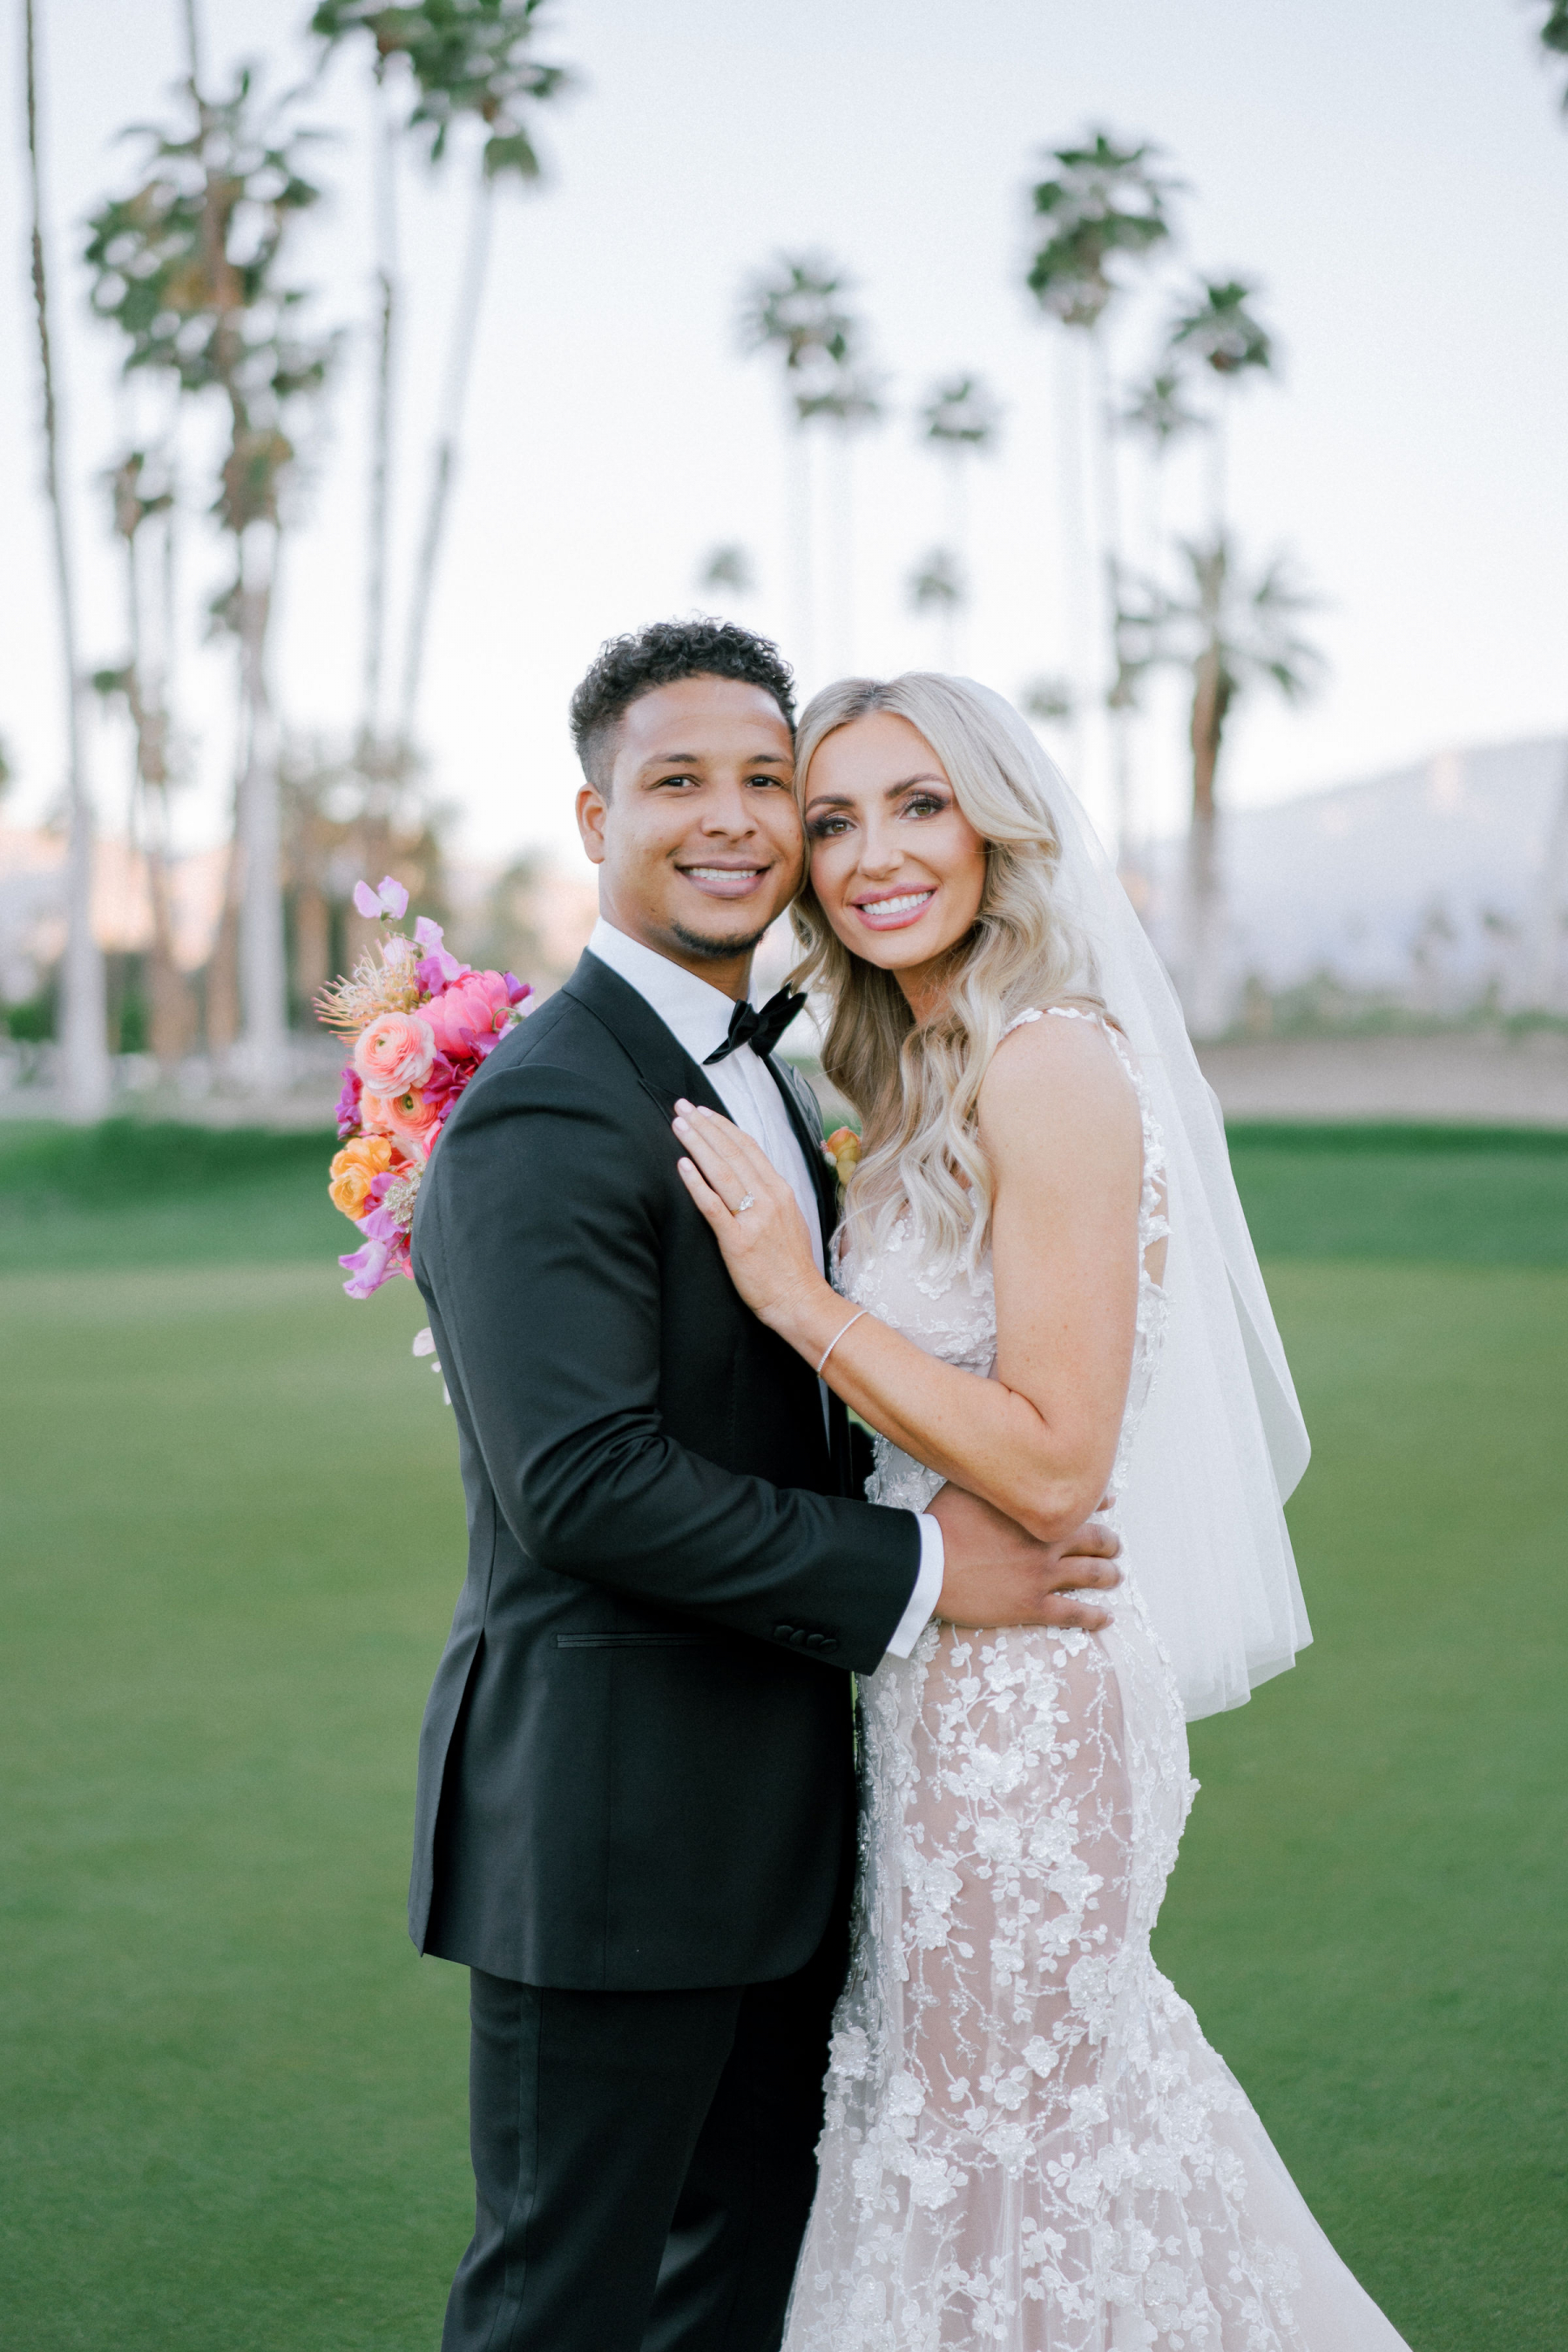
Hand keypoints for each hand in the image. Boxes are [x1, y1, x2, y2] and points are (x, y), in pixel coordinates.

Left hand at [673, 1100, 828, 1331]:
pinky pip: (713, 1206)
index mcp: (781, 1191)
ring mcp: (754, 1219)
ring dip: (698, 1145)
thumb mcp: (790, 1221)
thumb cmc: (791, 1267)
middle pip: (732, 1153)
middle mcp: (769, 1199)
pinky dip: (697, 1183)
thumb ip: (770, 1197)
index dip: (724, 1127)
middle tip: (682, 1106)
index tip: (704, 1112)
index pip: (749, 1148)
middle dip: (705, 1126)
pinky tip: (681, 1166)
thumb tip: (750, 1179)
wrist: (800, 1301)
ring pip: (722, 1172)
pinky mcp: (738, 1241)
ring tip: (678, 1126)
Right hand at [927, 1483, 1120, 1633]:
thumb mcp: (970, 1483)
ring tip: (1115, 1575)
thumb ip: (995, 1471)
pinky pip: (1073, 1612)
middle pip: (1095, 1540)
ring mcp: (1042, 1576)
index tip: (1109, 1501)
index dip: (1098, 1502)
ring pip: (1091, 1575)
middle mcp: (1047, 1542)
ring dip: (1108, 1575)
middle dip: (1109, 1543)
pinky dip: (1093, 1616)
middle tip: (1114, 1545)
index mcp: (1036, 1512)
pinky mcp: (1031, 1605)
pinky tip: (1104, 1617)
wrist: (928, 1563)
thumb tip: (1004, 1451)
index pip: (1080, 1503)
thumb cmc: (943, 1523)